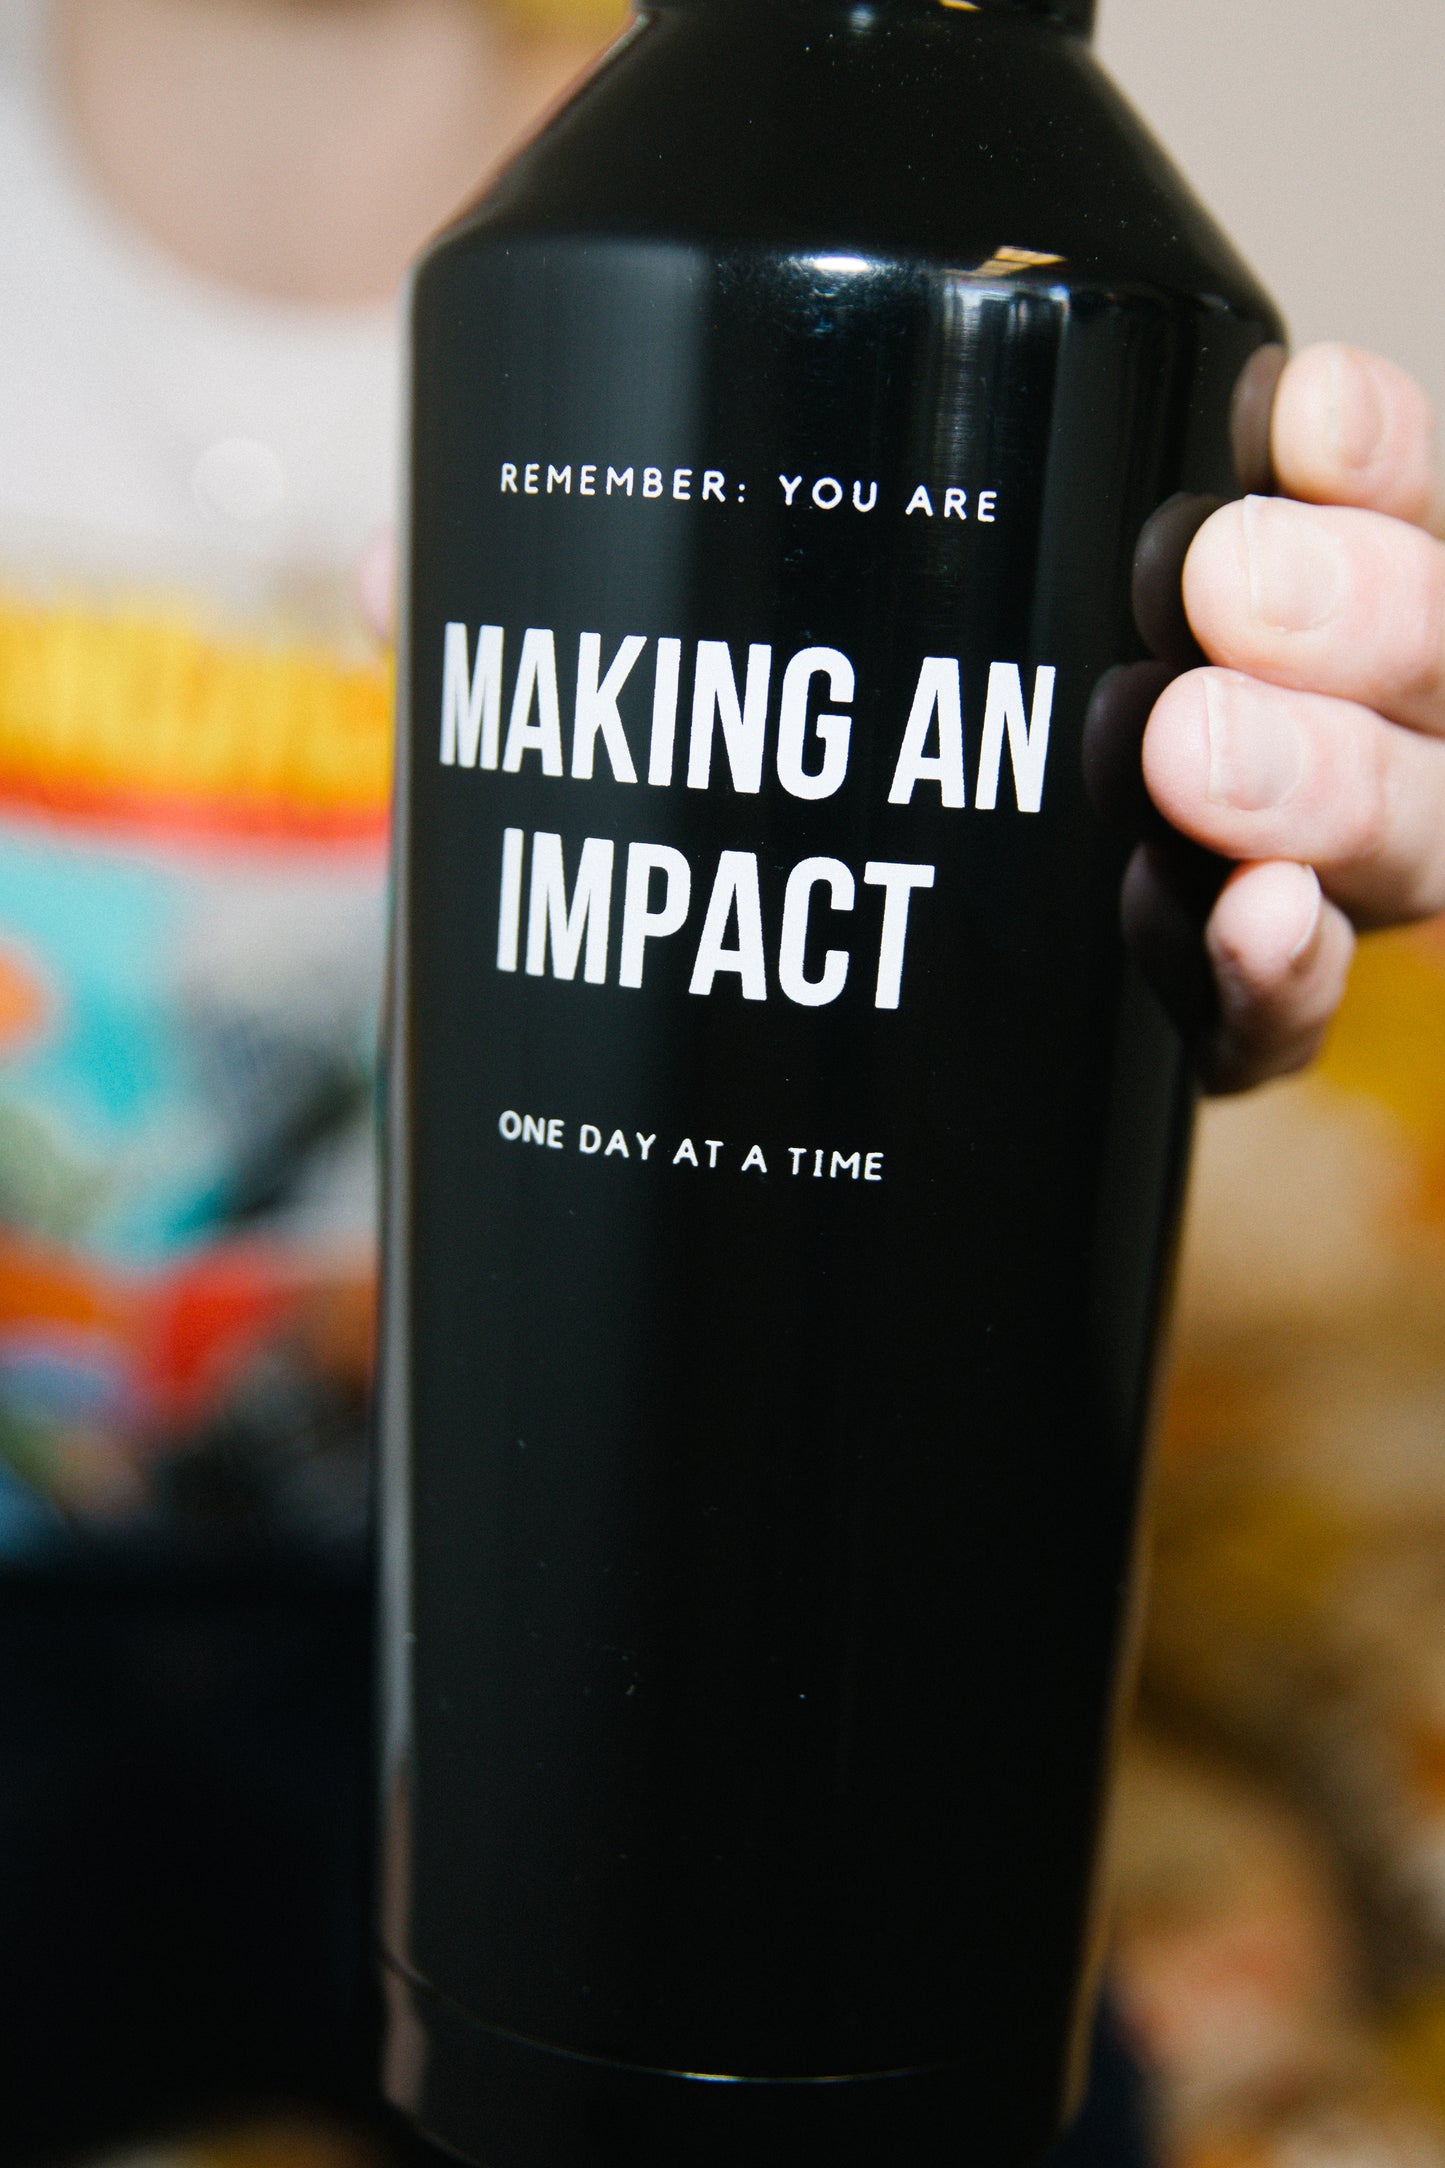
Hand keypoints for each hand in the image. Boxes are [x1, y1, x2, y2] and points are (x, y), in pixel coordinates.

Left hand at [1129, 344, 1442, 1092]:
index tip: (1302, 410)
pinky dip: (1283, 972)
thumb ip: (1141, 529)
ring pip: (1404, 846)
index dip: (1380, 462)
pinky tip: (1257, 923)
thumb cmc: (1072, 695)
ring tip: (1193, 756)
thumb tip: (1216, 408)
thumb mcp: (1101, 607)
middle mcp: (1398, 744)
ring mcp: (1352, 889)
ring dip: (1318, 791)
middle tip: (1225, 584)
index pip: (1411, 515)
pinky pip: (1300, 1015)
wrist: (1051, 953)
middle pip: (1435, 674)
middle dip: (1355, 618)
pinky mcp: (1269, 1018)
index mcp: (1370, 622)